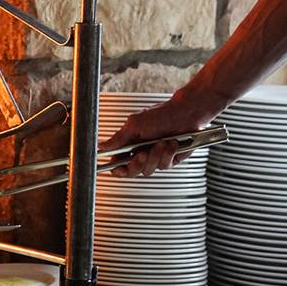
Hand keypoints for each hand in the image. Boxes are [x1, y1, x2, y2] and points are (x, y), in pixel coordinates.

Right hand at [96, 91, 219, 177]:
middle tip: (141, 153)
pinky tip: (170, 143)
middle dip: (137, 164)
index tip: (118, 168)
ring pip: (148, 170)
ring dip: (155, 156)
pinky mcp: (168, 160)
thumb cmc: (161, 114)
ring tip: (161, 142)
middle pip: (132, 171)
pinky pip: (164, 166)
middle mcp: (141, 152)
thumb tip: (100, 146)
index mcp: (129, 145)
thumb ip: (118, 138)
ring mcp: (155, 157)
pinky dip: (167, 154)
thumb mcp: (135, 125)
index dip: (117, 169)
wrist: (185, 114)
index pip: (118, 163)